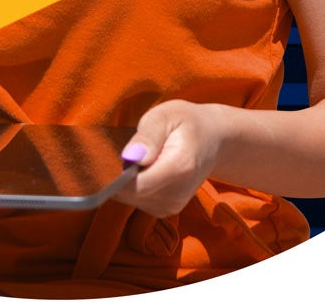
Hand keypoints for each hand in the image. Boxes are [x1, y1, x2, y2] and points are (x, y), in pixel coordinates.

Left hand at [114, 100, 226, 217]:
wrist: (212, 140)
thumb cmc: (185, 122)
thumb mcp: (166, 115)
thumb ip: (148, 136)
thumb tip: (130, 157)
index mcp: (179, 168)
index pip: (136, 185)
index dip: (116, 175)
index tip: (112, 157)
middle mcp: (176, 194)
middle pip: (130, 193)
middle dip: (122, 173)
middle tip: (133, 148)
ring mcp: (172, 205)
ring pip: (130, 198)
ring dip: (128, 179)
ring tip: (144, 156)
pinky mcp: (166, 209)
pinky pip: (137, 200)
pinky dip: (135, 185)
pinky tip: (147, 168)